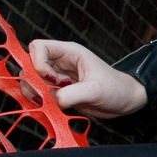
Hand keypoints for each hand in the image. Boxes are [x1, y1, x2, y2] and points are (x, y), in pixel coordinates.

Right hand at [28, 39, 148, 117]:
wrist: (126, 101)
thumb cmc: (116, 89)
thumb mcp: (95, 90)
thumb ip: (71, 94)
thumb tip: (52, 100)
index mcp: (69, 52)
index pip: (38, 47)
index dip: (37, 63)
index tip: (51, 79)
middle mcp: (61, 63)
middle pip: (30, 65)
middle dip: (34, 81)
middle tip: (48, 95)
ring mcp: (59, 78)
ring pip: (33, 82)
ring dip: (36, 94)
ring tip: (53, 103)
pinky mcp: (60, 93)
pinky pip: (41, 95)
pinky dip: (42, 103)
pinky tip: (54, 109)